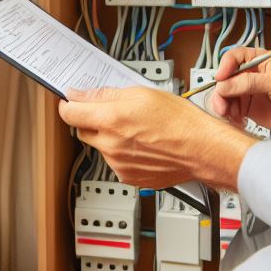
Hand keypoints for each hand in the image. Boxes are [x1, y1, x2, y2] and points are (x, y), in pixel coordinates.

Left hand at [58, 86, 254, 188]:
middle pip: (82, 130)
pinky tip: (142, 145)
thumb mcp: (142, 93)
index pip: (69, 113)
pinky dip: (122, 153)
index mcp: (111, 119)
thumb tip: (81, 94)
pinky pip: (115, 162)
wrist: (202, 150)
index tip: (72, 100)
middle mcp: (110, 145)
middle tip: (112, 112)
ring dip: (110, 137)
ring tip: (137, 130)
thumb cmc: (180, 121)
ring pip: (101, 146)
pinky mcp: (128, 177)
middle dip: (91, 120)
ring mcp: (118, 164)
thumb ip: (105, 94)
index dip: (68, 104)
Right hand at [209, 45, 270, 136]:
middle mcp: (250, 75)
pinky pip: (231, 110)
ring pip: (225, 95)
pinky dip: (228, 116)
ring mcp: (248, 92)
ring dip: (221, 105)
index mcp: (259, 61)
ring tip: (227, 115)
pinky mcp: (248, 109)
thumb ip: (251, 82)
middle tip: (222, 105)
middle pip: (225, 78)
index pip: (234, 57)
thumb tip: (225, 84)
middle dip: (220, 91)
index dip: (225, 66)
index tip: (221, 78)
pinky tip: (237, 121)